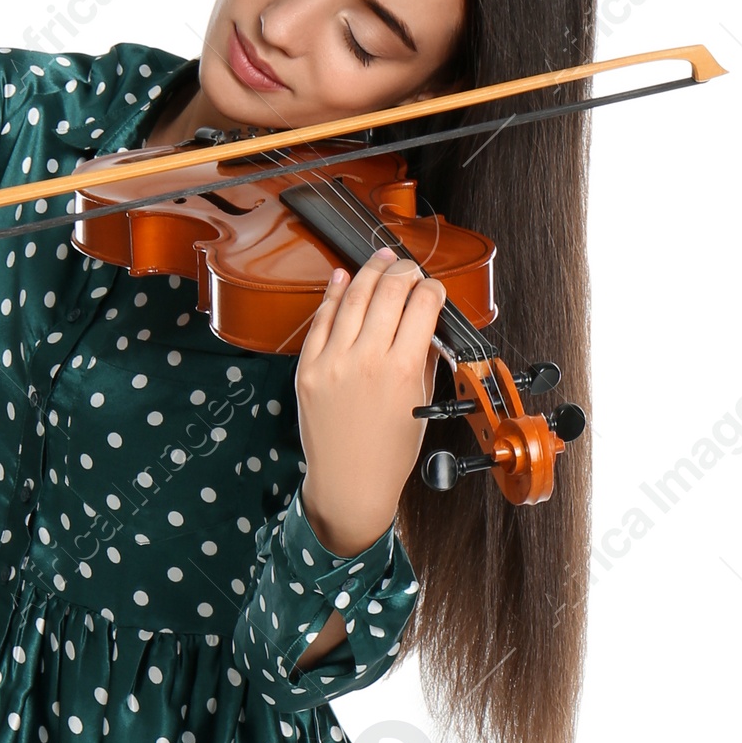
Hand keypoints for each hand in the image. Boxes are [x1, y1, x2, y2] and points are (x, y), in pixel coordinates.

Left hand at [295, 248, 446, 557]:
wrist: (348, 484)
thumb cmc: (388, 454)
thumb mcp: (419, 404)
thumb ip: (425, 358)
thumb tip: (427, 322)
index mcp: (401, 369)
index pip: (422, 305)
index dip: (432, 289)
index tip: (433, 289)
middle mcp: (365, 360)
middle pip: (389, 291)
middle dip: (404, 271)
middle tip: (409, 268)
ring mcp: (332, 362)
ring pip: (354, 296)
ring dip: (370, 271)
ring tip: (381, 258)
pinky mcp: (308, 369)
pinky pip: (321, 320)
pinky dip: (333, 294)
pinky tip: (343, 278)